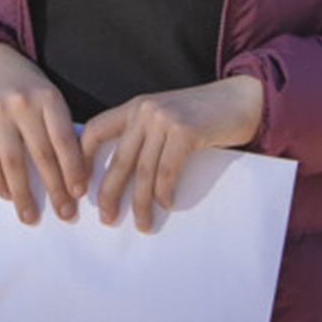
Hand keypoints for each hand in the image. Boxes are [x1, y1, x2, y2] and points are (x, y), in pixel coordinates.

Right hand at [0, 43, 86, 224]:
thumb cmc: (26, 87)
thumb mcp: (47, 96)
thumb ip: (56, 127)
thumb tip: (69, 175)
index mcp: (48, 96)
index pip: (64, 139)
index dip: (73, 168)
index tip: (80, 192)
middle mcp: (23, 102)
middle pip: (41, 154)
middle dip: (54, 188)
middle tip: (64, 213)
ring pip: (13, 162)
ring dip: (23, 195)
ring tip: (31, 215)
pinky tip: (8, 195)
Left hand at [79, 76, 263, 231]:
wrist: (242, 98)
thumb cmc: (205, 114)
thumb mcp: (167, 117)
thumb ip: (146, 135)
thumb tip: (124, 177)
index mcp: (136, 106)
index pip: (96, 129)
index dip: (83, 158)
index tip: (79, 185)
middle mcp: (146, 110)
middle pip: (118, 159)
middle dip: (108, 193)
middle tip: (106, 217)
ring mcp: (165, 119)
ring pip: (142, 171)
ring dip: (139, 203)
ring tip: (142, 223)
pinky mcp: (185, 131)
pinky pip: (166, 171)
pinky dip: (164, 192)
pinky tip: (166, 204)